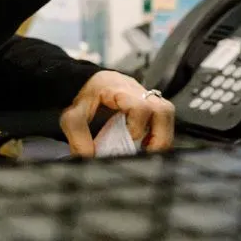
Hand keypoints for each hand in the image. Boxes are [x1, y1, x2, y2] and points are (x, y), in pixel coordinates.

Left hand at [60, 70, 174, 156]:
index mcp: (119, 89)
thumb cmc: (82, 97)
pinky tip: (146, 146)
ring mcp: (145, 97)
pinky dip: (158, 134)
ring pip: (168, 114)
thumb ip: (78, 137)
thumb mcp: (72, 116)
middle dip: (160, 136)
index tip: (127, 140)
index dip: (138, 127)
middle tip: (147, 153)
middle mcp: (137, 91)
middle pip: (164, 109)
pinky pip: (163, 119)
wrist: (84, 82)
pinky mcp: (148, 105)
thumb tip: (89, 158)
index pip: (141, 106)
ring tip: (148, 151)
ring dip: (162, 136)